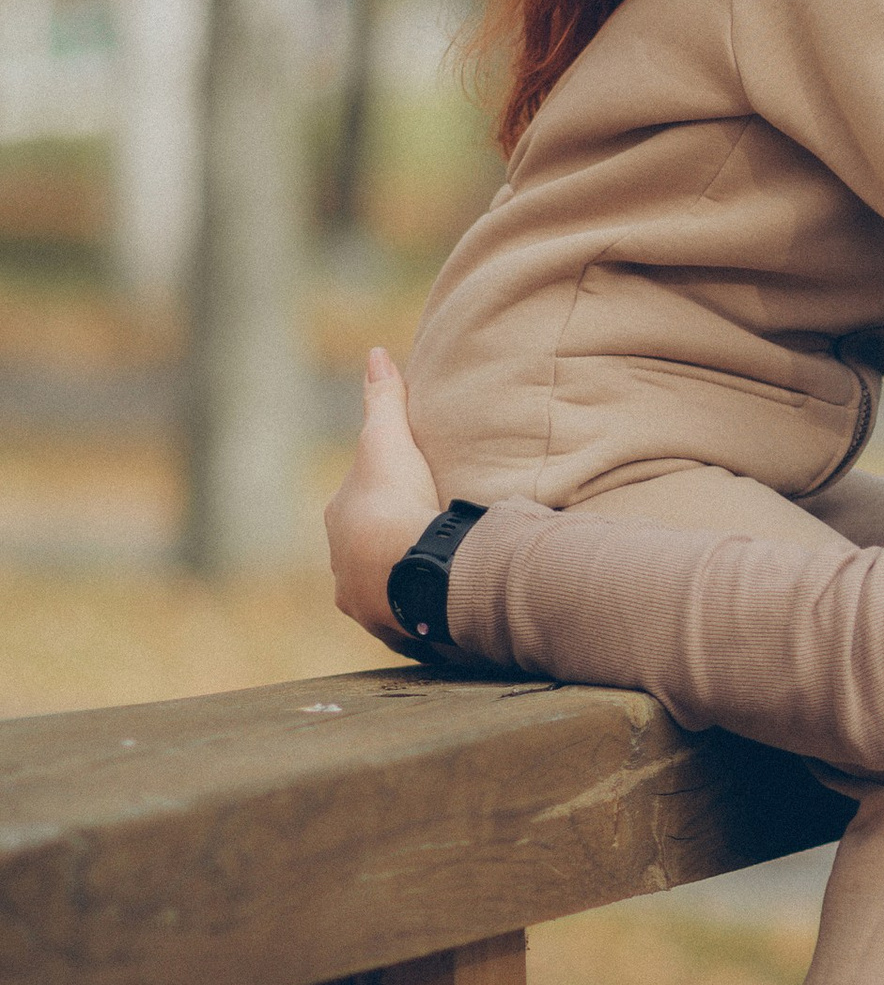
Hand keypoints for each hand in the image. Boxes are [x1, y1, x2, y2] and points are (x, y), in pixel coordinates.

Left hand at [327, 348, 441, 652]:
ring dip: (402, 584)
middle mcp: (342, 567)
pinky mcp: (393, 631)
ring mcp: (366, 604)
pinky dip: (421, 614)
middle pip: (365, 552)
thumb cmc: (395, 500)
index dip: (379, 497)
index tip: (405, 495)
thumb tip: (376, 353)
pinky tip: (442, 610)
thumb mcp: (388, 438)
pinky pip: (409, 621)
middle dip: (386, 547)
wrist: (409, 566)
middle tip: (422, 538)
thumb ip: (383, 399)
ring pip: (383, 590)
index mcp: (339, 522)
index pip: (356, 505)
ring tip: (436, 577)